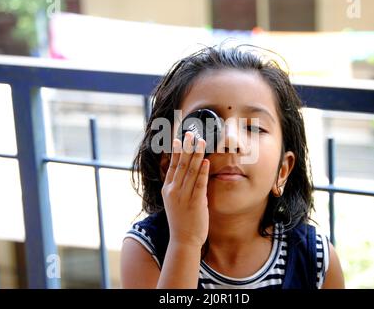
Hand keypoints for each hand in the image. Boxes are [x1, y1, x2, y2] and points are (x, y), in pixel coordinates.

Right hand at [161, 132, 209, 247]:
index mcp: (167, 189)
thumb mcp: (173, 201)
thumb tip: (183, 172)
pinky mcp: (195, 202)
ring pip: (190, 171)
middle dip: (187, 147)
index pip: (171, 166)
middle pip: (181, 164)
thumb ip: (178, 186)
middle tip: (191, 134)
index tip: (178, 138)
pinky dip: (203, 171)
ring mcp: (184, 196)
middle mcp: (173, 190)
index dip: (175, 151)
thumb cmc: (181, 221)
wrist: (183, 240)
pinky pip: (199, 183)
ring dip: (196, 155)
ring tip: (201, 142)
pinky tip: (206, 161)